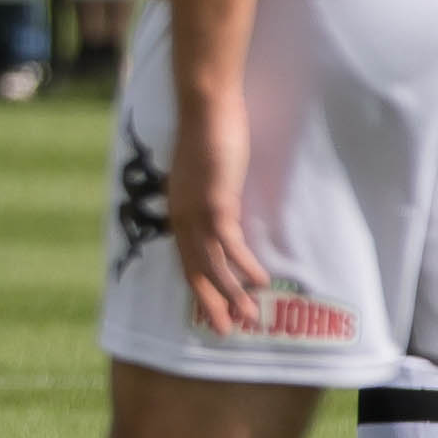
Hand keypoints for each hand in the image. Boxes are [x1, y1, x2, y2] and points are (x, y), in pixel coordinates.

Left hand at [164, 87, 271, 338]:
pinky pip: (229, 244)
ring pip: (212, 265)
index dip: (200, 288)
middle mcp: (181, 217)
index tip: (213, 312)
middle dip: (212, 304)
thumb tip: (226, 212)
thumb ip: (212, 195)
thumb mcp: (207, 174)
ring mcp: (196, 211)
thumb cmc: (209, 135)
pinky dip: (243, 266)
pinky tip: (259, 282)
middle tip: (227, 331)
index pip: (187, 260)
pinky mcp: (215, 202)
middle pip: (194, 271)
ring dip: (231, 294)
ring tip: (249, 319)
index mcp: (178, 212)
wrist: (205, 106)